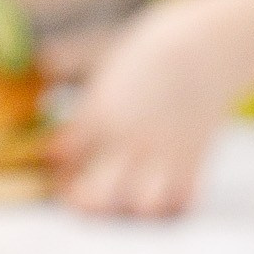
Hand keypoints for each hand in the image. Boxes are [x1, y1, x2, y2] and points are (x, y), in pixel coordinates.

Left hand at [50, 0, 253, 217]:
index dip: (56, 167)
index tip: (60, 167)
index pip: (61, 156)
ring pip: (139, 206)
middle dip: (84, 203)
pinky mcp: (194, 159)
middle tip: (84, 197)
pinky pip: (181, 202)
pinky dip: (170, 207)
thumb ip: (80, 82)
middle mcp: (128, 138)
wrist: (208, 44)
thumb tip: (46, 63)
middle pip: (94, 196)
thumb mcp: (107, 62)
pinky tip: (161, 196)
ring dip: (130, 210)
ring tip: (124, 201)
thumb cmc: (153, 50)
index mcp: (99, 111)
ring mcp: (162, 151)